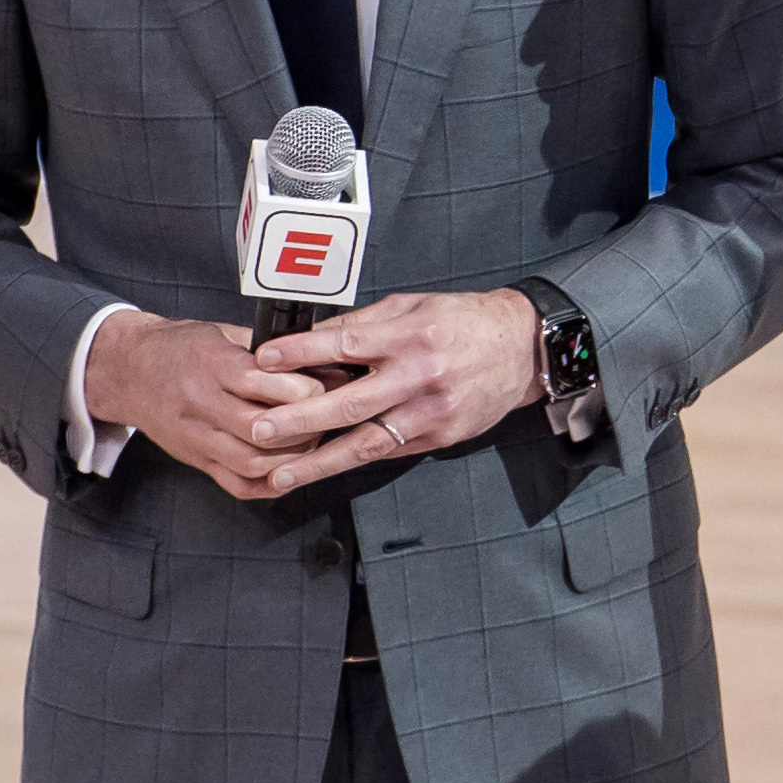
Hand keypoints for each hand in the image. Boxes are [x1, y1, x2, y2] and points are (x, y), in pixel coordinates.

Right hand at [82, 311, 334, 500]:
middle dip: (303, 425)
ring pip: (252, 462)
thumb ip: (269, 350)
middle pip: (260, 428)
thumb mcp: (223, 334)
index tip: (323, 382)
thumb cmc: (183, 348)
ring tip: (313, 441)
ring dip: (292, 458)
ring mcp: (196, 437)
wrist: (128, 371)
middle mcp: (201, 403)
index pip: (260, 382)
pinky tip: (290, 470)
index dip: (300, 386)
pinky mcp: (196, 460)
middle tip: (327, 416)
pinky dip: (270, 483)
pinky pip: (237, 484)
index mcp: (211, 364)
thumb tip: (324, 360)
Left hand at [245, 289, 549, 493]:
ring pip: (367, 442)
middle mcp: (420, 376)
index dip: (303, 352)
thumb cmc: (464, 320)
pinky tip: (323, 468)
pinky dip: (354, 460)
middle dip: (300, 419)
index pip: (347, 343)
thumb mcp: (414, 306)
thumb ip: (366, 323)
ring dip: (319, 462)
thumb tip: (315, 337)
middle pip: (351, 403)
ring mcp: (431, 411)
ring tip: (280, 476)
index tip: (265, 358)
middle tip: (258, 430)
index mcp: (411, 336)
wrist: (523, 348)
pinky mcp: (441, 435)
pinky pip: (391, 450)